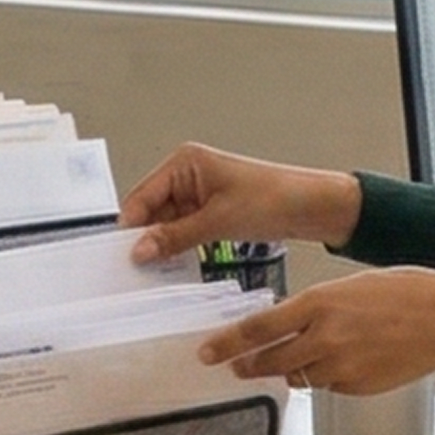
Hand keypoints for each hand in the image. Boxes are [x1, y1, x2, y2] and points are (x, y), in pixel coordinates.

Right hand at [118, 143, 362, 260]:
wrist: (313, 206)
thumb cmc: (274, 197)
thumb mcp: (217, 220)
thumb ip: (174, 236)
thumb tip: (140, 249)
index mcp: (184, 162)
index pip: (141, 197)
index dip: (130, 227)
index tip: (121, 256)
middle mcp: (187, 174)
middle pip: (150, 211)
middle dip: (145, 238)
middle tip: (135, 269)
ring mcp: (198, 194)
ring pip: (165, 224)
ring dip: (162, 245)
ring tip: (154, 271)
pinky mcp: (209, 211)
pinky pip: (182, 231)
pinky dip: (177, 247)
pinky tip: (173, 266)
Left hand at [197, 269, 434, 395]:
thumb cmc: (408, 293)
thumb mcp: (350, 286)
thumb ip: (316, 307)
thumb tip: (290, 321)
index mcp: (318, 304)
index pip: (257, 329)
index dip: (227, 344)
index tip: (208, 352)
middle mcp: (323, 338)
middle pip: (269, 360)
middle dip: (247, 365)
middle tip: (234, 367)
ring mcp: (340, 367)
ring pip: (297, 376)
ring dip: (289, 369)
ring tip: (293, 359)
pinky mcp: (356, 387)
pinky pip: (325, 386)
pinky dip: (322, 377)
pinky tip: (335, 363)